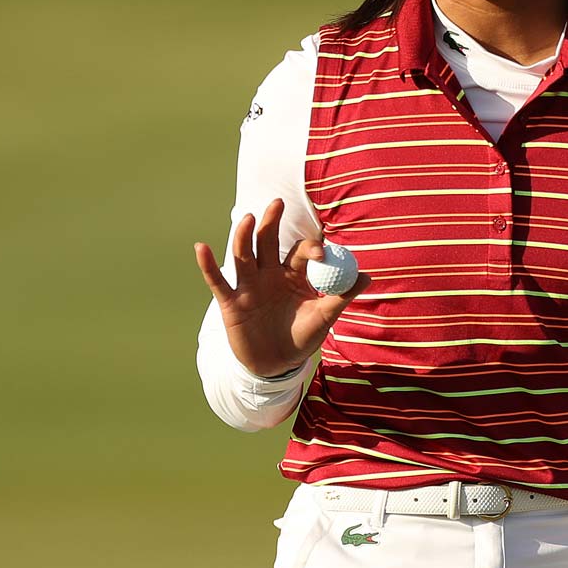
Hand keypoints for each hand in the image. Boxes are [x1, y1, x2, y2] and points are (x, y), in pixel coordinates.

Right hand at [192, 197, 371, 376]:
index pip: (298, 252)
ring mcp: (248, 286)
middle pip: (267, 241)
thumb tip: (367, 276)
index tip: (321, 253)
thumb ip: (341, 296)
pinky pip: (217, 280)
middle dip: (271, 222)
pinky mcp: (231, 302)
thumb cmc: (301, 337)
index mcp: (293, 274)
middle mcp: (269, 274)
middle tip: (278, 203)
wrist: (277, 365)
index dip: (309, 249)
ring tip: (248, 218)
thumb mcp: (323, 317)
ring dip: (244, 236)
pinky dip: (208, 265)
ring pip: (244, 255)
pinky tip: (201, 247)